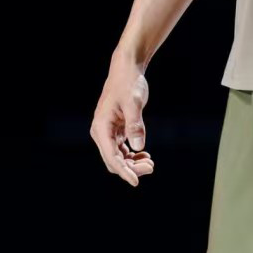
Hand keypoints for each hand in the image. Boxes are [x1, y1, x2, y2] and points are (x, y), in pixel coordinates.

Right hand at [90, 50, 153, 187]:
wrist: (127, 70)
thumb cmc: (129, 83)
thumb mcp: (134, 103)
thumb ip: (135, 125)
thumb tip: (138, 148)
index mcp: (100, 127)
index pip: (111, 157)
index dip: (124, 172)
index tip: (136, 182)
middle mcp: (101, 132)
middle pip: (113, 161)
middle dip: (131, 168)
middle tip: (151, 166)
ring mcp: (107, 133)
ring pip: (118, 158)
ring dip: (133, 164)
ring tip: (150, 163)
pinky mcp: (115, 131)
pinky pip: (122, 151)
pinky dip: (133, 156)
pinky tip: (145, 155)